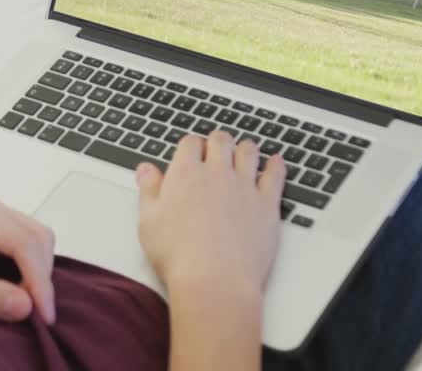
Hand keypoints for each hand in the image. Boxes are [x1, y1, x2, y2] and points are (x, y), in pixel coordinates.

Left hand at [0, 195, 56, 322]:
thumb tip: (26, 306)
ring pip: (34, 242)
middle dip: (41, 277)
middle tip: (35, 315)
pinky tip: (14, 292)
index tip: (43, 317)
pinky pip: (20, 248)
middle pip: (38, 239)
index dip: (40, 282)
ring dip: (35, 273)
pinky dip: (25, 271)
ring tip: (24, 305)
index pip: (27, 244)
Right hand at [135, 132, 285, 296]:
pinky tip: (275, 162)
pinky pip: (275, 175)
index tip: (192, 152)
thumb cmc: (179, 257)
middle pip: (221, 141)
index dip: (191, 145)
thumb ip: (149, 190)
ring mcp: (244, 187)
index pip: (190, 143)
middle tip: (217, 147)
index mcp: (186, 174)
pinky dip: (276, 165)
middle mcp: (217, 174)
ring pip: (248, 152)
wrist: (214, 282)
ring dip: (245, 148)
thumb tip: (146, 170)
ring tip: (244, 150)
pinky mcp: (267, 204)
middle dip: (218, 141)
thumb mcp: (148, 222)